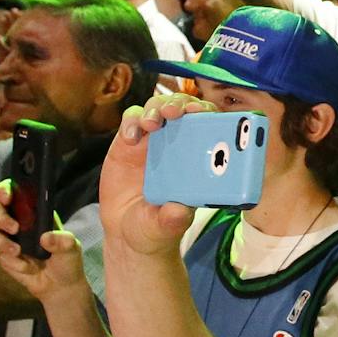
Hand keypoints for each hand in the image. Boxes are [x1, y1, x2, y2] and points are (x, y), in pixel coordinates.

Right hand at [0, 182, 86, 300]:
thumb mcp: (71, 248)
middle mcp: (16, 218)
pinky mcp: (1, 253)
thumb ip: (63, 241)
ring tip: (17, 251)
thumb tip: (45, 238)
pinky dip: (13, 262)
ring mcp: (6, 235)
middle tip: (14, 228)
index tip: (8, 196)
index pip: (12, 189)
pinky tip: (28, 267)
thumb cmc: (66, 259)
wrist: (58, 285)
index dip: (5, 188)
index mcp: (33, 209)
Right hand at [101, 93, 213, 256]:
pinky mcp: (129, 143)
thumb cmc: (156, 228)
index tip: (202, 114)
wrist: (126, 231)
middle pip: (185, 110)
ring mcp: (154, 142)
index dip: (209, 115)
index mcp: (199, 161)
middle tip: (175, 113)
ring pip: (158, 108)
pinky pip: (131, 120)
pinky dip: (131, 122)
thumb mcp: (165, 228)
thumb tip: (179, 210)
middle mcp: (180, 146)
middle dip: (182, 105)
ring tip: (152, 123)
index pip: (211, 126)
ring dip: (156, 108)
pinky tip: (130, 138)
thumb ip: (172, 220)